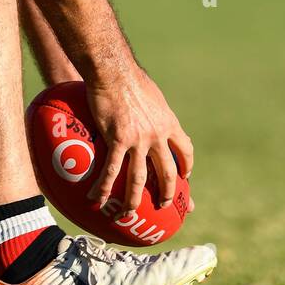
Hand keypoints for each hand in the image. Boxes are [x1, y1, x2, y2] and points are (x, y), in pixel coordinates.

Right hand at [85, 68, 193, 215]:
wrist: (114, 72)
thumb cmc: (130, 78)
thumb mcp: (153, 95)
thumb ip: (155, 110)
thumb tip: (152, 113)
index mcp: (169, 123)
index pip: (185, 149)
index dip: (186, 165)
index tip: (184, 175)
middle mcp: (158, 135)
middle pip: (167, 172)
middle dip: (166, 192)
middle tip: (162, 205)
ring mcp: (138, 140)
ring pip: (139, 178)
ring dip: (134, 199)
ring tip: (128, 213)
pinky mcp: (117, 140)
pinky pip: (112, 170)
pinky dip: (105, 187)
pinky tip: (98, 199)